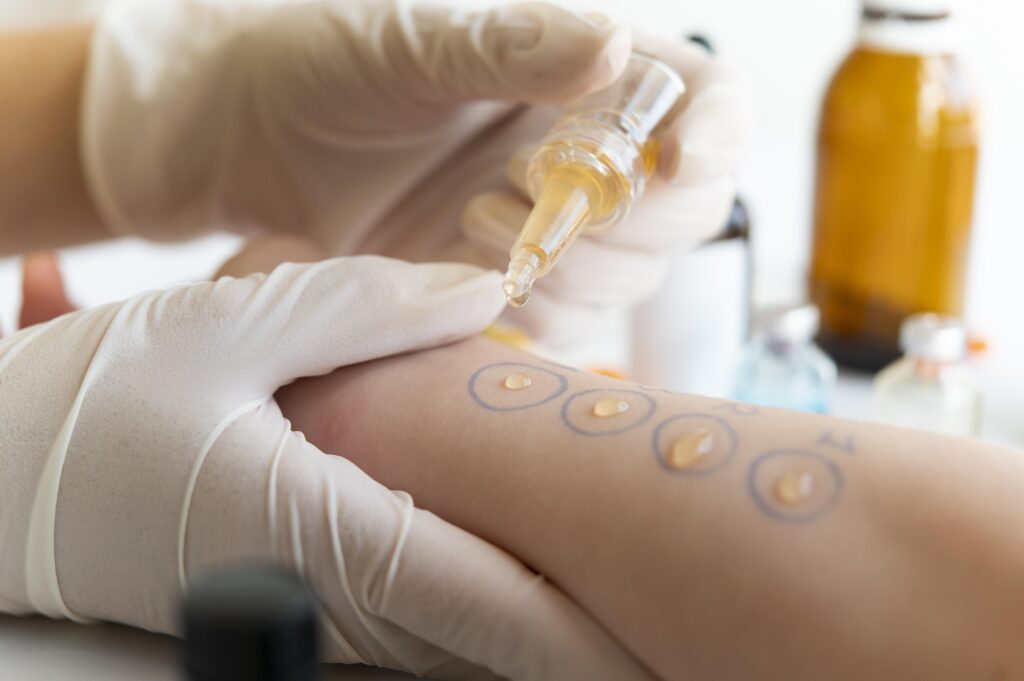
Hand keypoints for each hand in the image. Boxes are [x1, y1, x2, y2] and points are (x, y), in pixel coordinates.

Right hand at [0, 255, 652, 679]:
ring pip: (452, 630)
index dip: (586, 628)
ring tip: (628, 600)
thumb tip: (481, 292)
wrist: (5, 475)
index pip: (485, 598)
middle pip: (484, 630)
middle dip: (584, 635)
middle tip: (675, 619)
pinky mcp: (297, 596)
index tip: (663, 638)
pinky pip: (413, 608)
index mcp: (316, 531)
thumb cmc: (90, 406)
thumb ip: (366, 309)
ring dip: (542, 620)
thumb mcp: (224, 324)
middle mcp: (324, 592)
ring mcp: (310, 608)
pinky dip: (482, 595)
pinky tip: (529, 570)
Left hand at [84, 0, 746, 344]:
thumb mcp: (412, 48)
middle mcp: (589, 157)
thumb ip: (514, 51)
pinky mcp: (514, 292)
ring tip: (471, 223)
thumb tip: (617, 50)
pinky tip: (469, 280)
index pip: (710, 105)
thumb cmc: (323, 69)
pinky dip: (533, 318)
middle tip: (518, 188)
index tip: (676, 159)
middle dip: (620, 217)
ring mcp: (556, 232)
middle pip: (688, 210)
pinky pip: (567, 328)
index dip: (717, 136)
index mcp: (587, 77)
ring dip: (567, 271)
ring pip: (631, 280)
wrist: (249, 147)